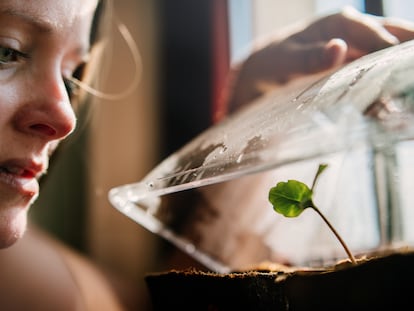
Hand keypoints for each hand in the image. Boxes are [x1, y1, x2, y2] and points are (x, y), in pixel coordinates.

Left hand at [220, 6, 413, 118]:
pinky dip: (386, 84)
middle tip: (410, 84)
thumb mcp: (286, 60)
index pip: (378, 36)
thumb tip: (339, 48)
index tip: (406, 75)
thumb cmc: (273, 61)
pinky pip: (377, 71)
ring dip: (399, 71)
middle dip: (406, 59)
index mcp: (340, 23)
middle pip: (394, 39)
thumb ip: (310, 57)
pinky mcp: (354, 65)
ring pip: (389, 55)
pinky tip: (392, 101)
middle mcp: (354, 32)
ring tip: (407, 93)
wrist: (265, 70)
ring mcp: (356, 48)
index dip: (396, 53)